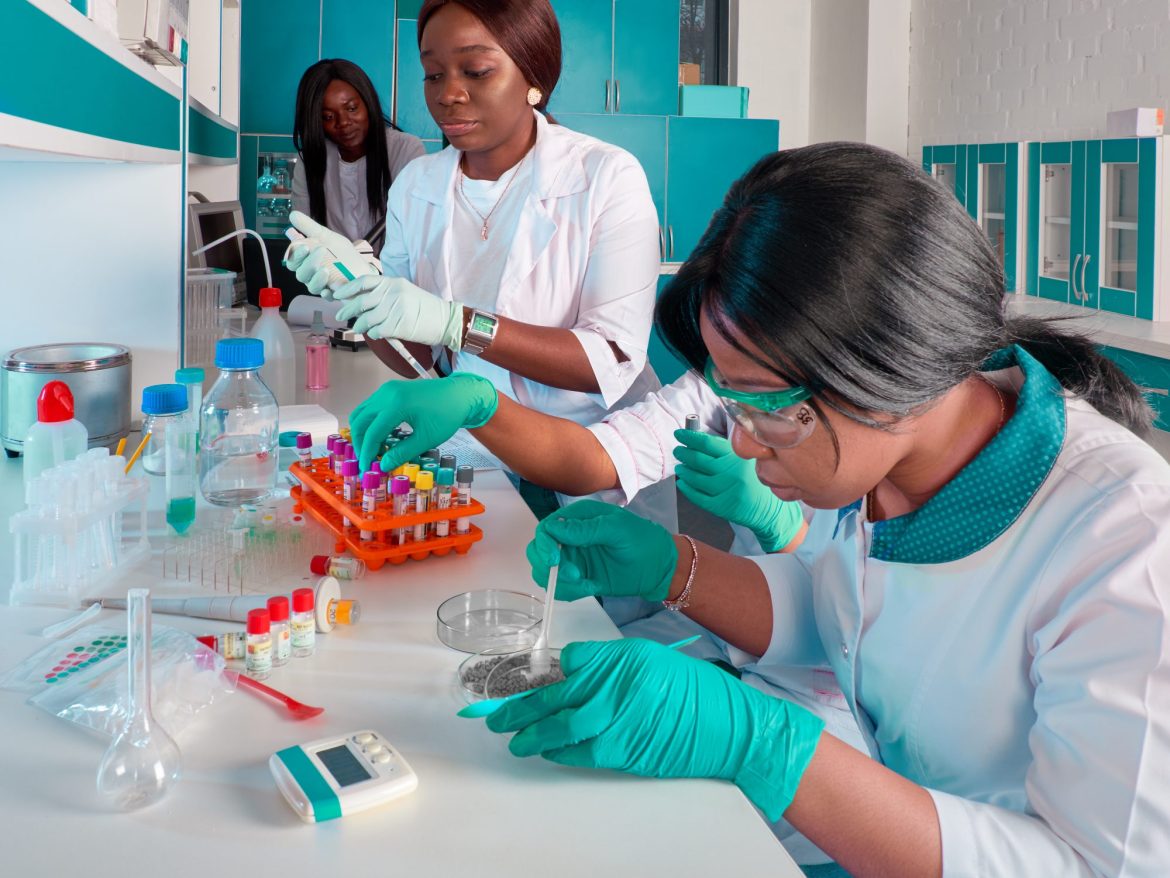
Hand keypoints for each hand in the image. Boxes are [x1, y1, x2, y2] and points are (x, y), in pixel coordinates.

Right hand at [284, 211, 378, 298]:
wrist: (363, 266)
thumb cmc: (343, 253)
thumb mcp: (327, 236)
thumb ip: (309, 227)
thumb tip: (292, 214)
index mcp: (306, 261)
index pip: (292, 260)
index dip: (296, 254)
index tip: (304, 246)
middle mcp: (310, 274)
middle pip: (300, 273)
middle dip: (308, 263)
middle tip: (320, 251)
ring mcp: (321, 286)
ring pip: (311, 286)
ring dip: (316, 278)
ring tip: (326, 270)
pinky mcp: (333, 294)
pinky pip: (325, 297)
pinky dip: (326, 293)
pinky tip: (330, 289)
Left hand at [333, 275, 463, 347]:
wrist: (445, 320)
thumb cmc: (424, 308)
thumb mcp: (405, 291)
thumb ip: (385, 293)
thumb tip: (360, 300)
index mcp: (393, 282)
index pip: (364, 281)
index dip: (347, 288)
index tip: (337, 294)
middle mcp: (393, 294)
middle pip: (361, 301)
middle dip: (347, 310)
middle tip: (340, 315)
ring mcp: (395, 309)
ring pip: (366, 318)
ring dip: (359, 325)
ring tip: (358, 328)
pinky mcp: (399, 325)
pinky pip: (377, 331)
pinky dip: (373, 334)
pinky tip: (375, 334)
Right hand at [348, 372, 497, 471]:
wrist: (459, 395)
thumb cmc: (447, 415)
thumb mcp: (426, 439)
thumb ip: (402, 453)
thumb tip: (383, 465)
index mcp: (397, 405)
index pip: (372, 433)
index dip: (366, 453)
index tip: (365, 468)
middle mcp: (387, 394)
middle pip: (360, 421)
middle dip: (360, 443)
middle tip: (367, 460)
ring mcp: (387, 389)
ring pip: (362, 413)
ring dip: (364, 432)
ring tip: (374, 450)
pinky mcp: (389, 390)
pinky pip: (370, 407)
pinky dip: (370, 423)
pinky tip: (380, 437)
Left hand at [487, 638, 824, 820]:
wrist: (727, 726)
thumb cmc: (691, 689)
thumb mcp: (647, 657)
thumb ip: (604, 660)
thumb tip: (567, 666)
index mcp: (620, 661)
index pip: (565, 667)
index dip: (532, 678)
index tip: (511, 681)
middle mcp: (615, 691)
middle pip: (554, 701)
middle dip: (519, 710)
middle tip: (494, 717)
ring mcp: (618, 725)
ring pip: (561, 731)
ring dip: (532, 736)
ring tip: (513, 738)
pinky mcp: (624, 754)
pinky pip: (581, 753)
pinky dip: (559, 751)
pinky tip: (546, 749)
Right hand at [526, 500, 676, 602]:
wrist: (660, 568)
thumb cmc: (643, 541)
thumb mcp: (618, 530)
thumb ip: (587, 529)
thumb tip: (555, 529)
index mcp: (578, 518)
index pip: (546, 529)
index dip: (544, 544)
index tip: (554, 560)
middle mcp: (570, 538)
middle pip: (538, 551)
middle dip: (549, 567)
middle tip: (575, 576)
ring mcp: (573, 559)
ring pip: (545, 572)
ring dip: (560, 583)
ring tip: (586, 584)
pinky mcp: (578, 578)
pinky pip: (559, 588)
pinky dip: (569, 592)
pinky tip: (591, 587)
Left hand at [674, 430, 803, 551]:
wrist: (768, 508)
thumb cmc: (753, 479)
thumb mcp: (744, 459)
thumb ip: (724, 450)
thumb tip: (695, 439)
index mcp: (737, 456)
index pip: (707, 443)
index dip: (689, 437)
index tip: (679, 434)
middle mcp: (731, 472)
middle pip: (698, 460)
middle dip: (684, 453)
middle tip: (678, 451)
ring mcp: (726, 490)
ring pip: (696, 478)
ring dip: (684, 471)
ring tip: (680, 467)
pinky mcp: (721, 506)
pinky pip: (697, 496)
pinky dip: (687, 488)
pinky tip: (683, 483)